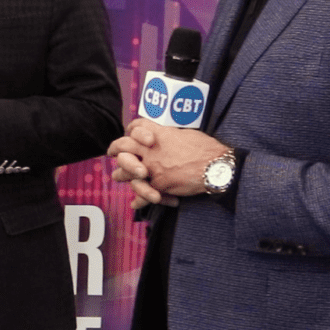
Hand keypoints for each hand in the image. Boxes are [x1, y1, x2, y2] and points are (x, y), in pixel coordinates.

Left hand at [108, 119, 226, 207]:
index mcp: (159, 134)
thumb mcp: (185, 135)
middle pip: (123, 145)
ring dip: (121, 175)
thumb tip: (165, 138)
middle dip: (115, 149)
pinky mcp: (159, 184)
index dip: (131, 130)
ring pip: (127, 170)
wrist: (217, 166)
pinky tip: (135, 203)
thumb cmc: (206, 149)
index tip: (128, 135)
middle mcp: (151, 149)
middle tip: (112, 153)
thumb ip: (169, 137)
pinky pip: (143, 192)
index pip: (136, 126)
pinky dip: (139, 200)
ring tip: (117, 177)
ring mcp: (153, 167)